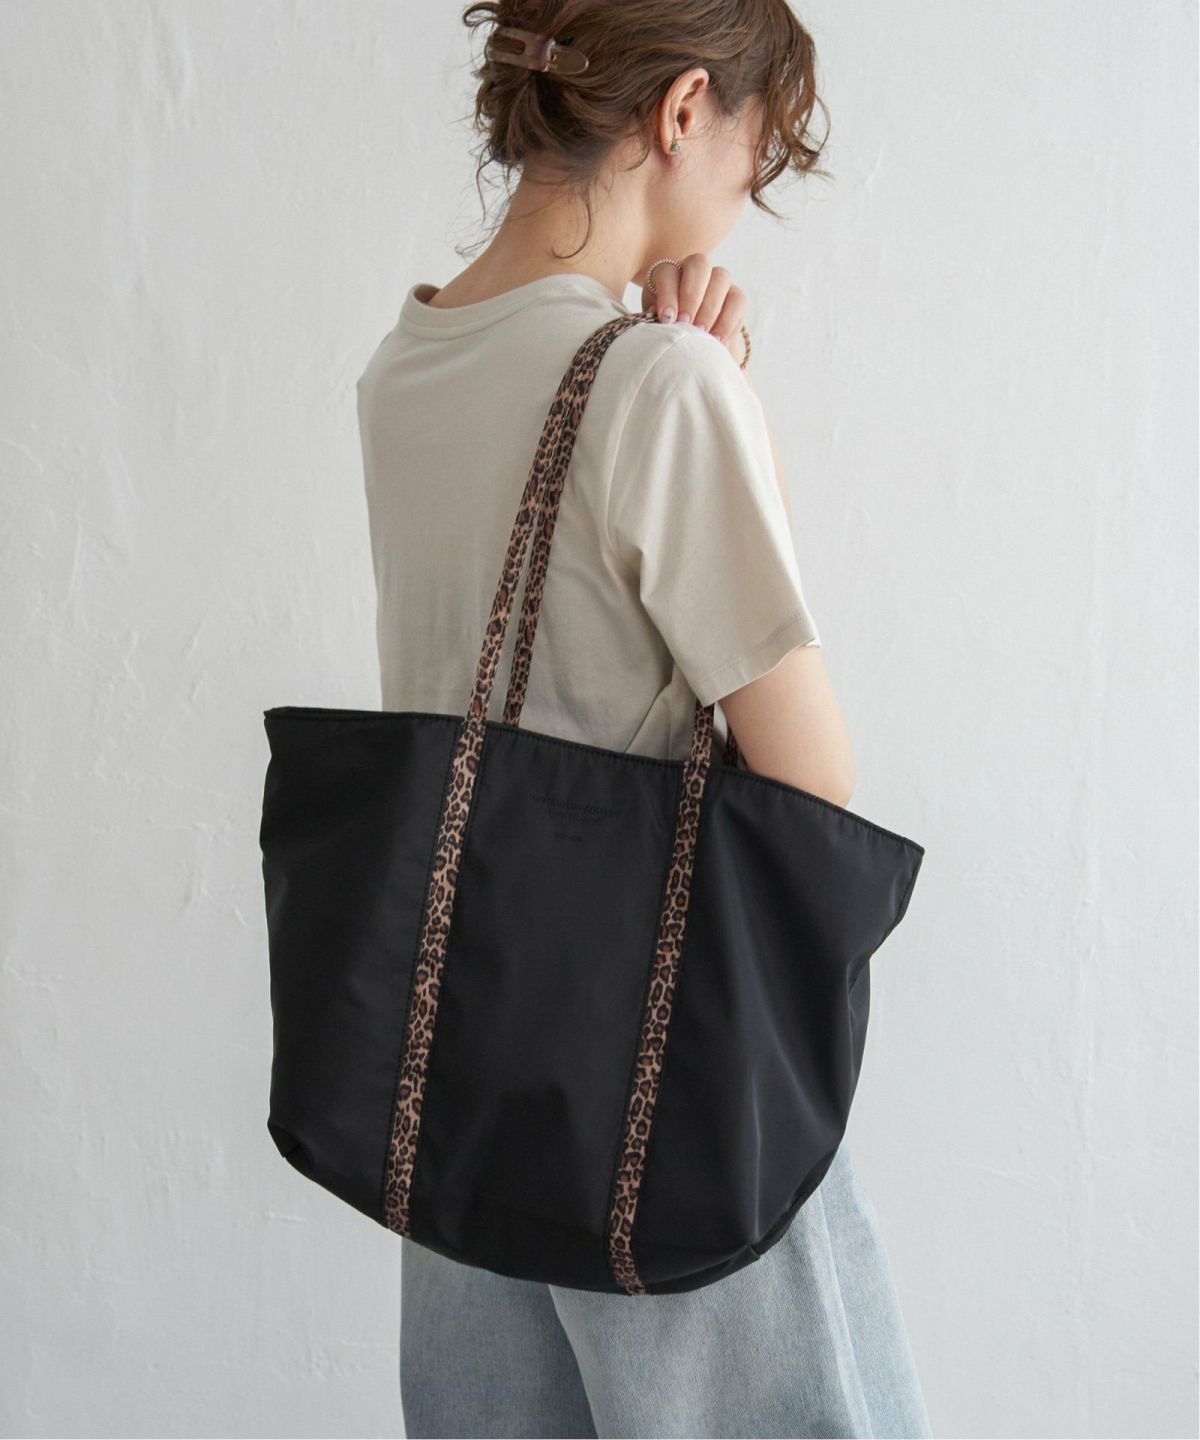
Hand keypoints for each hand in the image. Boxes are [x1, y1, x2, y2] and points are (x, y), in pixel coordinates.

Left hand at [640, 253, 748, 367]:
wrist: (692, 344)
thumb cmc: (668, 331)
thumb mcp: (657, 325)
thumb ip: (656, 321)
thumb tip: (663, 321)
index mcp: (668, 273)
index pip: (668, 273)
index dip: (668, 295)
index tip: (667, 319)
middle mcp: (694, 270)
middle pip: (699, 265)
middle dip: (692, 295)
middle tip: (686, 323)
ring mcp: (718, 280)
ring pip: (721, 278)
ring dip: (711, 307)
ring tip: (702, 333)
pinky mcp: (736, 295)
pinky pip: (738, 300)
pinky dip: (728, 321)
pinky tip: (717, 340)